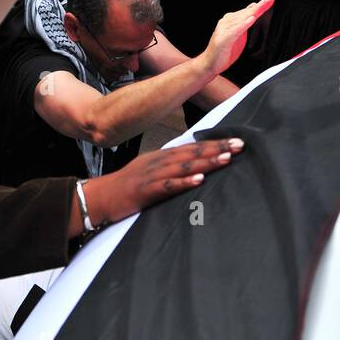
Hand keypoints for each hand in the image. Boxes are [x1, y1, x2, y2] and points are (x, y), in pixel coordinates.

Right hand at [84, 137, 243, 224]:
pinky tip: (199, 179)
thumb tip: (194, 166)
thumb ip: (170, 168)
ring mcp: (152, 175)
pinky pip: (168, 186)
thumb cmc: (126, 187)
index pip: (192, 147)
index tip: (234, 142)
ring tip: (226, 159)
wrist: (99, 197)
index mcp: (161, 156)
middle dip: (217, 149)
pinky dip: (184, 182)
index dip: (214, 144)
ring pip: (184, 166)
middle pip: (192, 153)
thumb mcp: (150, 171)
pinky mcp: (146, 191)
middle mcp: (159, 161)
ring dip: (206, 162)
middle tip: (240, 145)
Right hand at [201, 0, 274, 75]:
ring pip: (241, 19)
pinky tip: (251, 20)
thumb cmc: (224, 49)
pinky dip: (243, 25)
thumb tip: (253, 9)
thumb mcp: (239, 33)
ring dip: (252, 12)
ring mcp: (224, 30)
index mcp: (231, 20)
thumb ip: (245, 21)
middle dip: (259, 6)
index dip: (261, 5)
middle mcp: (227, 22)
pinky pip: (235, 31)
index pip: (249, 11)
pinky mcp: (223, 39)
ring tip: (262, 6)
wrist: (210, 63)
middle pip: (246, 13)